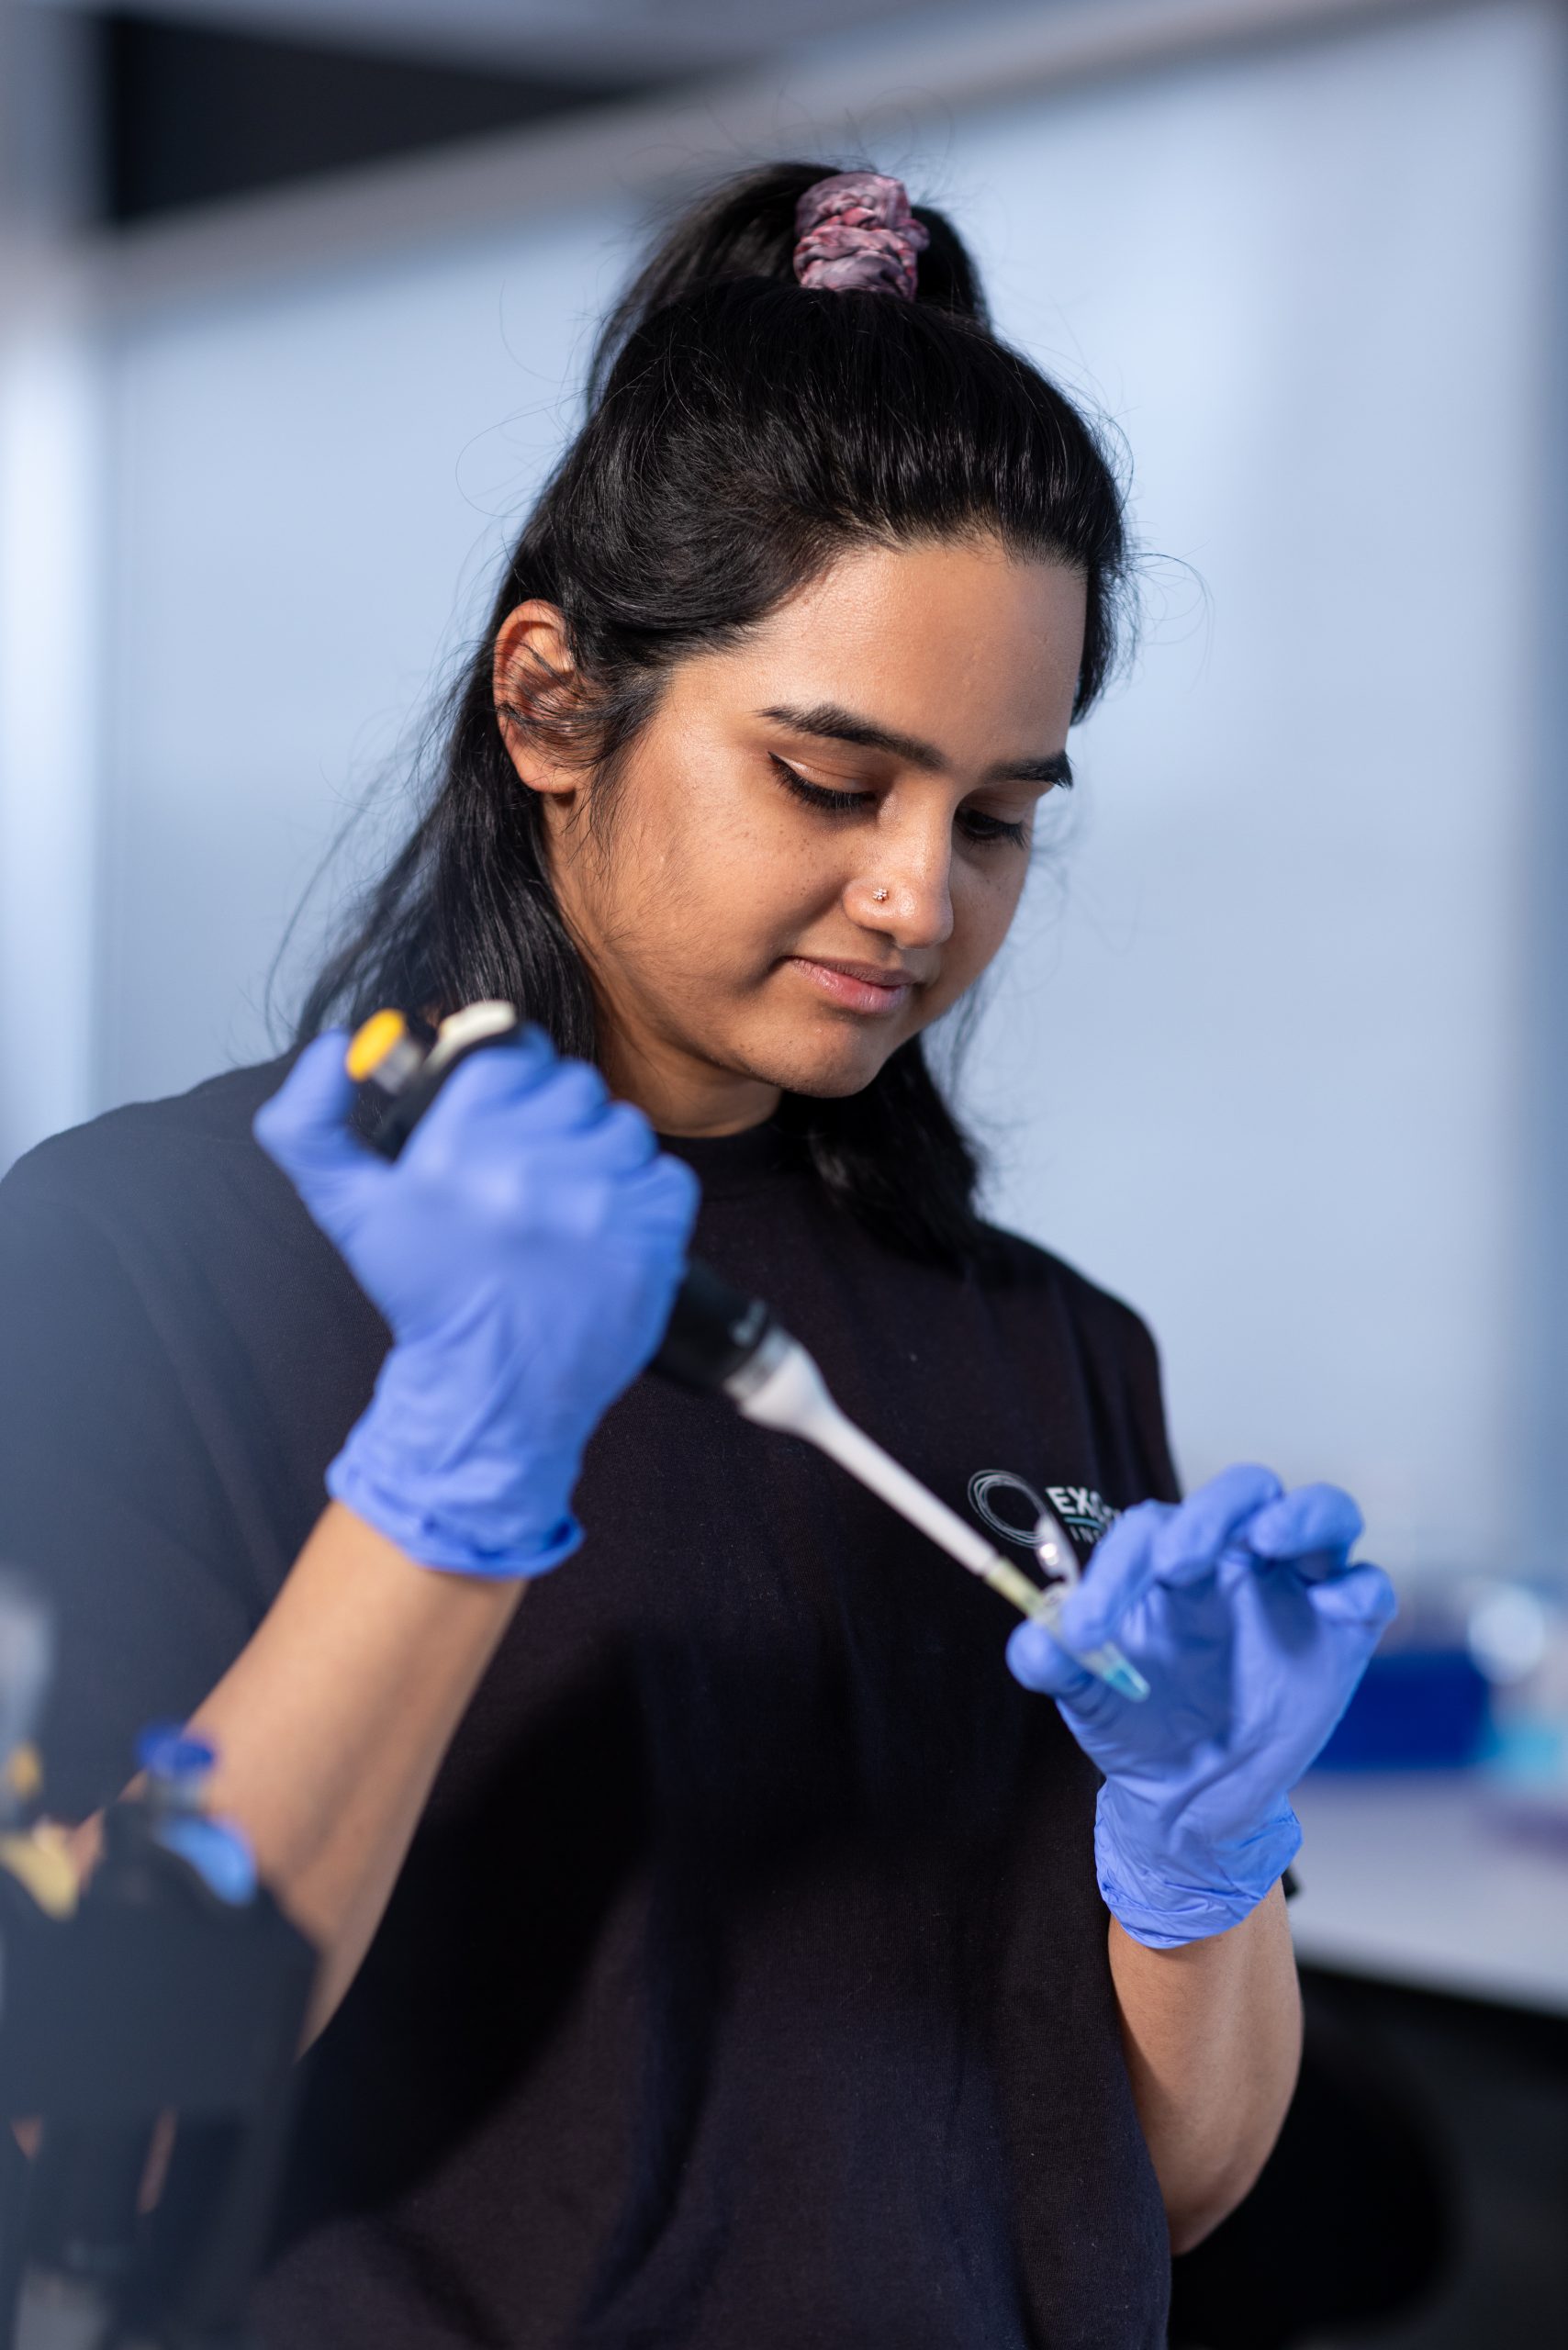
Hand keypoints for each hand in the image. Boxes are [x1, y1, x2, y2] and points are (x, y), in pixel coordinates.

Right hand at [255, 1030, 696, 1576]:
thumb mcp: (345, 1208)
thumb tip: (335, 1050)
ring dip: (603, 1161)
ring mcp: (596, 1201)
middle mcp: (525, 1166)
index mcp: (455, 1144)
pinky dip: (645, 1201)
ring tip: (569, 1212)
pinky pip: (667, 1177)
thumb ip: (307, 1124)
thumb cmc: (429, 1294)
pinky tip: (606, 1237)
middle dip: (556, 1124)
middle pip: (574, 1087)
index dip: (516, 1083)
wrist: (491, 1392)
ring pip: (623, 1128)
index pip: (516, 1054)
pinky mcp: (650, 1236)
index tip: (507, 1126)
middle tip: (533, 1181)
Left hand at [1007, 1464, 1395, 1947]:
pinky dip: (1358, 1588)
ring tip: (1266, 1540)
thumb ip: (1054, 1662)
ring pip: (1325, 1512)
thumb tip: (1035, 1641)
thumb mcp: (1086, 1700)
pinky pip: (1368, 1589)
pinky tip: (1334, 1607)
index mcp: (1171, 1559)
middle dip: (1212, 1512)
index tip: (1085, 1633)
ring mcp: (1298, 1587)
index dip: (1116, 1570)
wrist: (1188, 1797)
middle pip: (1245, 1490)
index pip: (1151, 1529)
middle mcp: (1239, 1558)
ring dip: (1300, 1516)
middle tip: (1178, 1561)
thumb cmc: (1134, 1724)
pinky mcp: (1346, 1630)